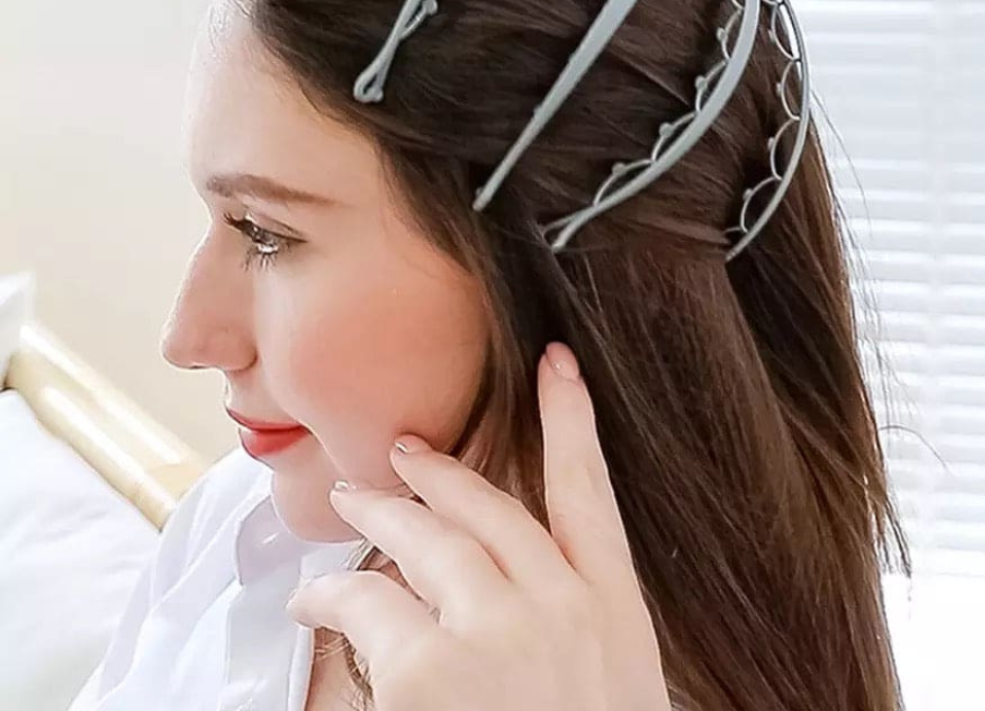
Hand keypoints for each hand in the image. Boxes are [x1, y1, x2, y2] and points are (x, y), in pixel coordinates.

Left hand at [286, 341, 671, 710]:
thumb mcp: (607, 680)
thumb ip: (573, 622)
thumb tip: (524, 576)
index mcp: (611, 611)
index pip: (591, 490)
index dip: (573, 419)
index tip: (558, 363)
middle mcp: (556, 603)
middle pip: (489, 508)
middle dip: (440, 474)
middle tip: (403, 454)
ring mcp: (493, 629)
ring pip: (425, 540)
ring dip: (381, 514)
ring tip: (351, 500)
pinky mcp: (427, 667)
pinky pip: (369, 600)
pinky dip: (334, 590)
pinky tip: (316, 595)